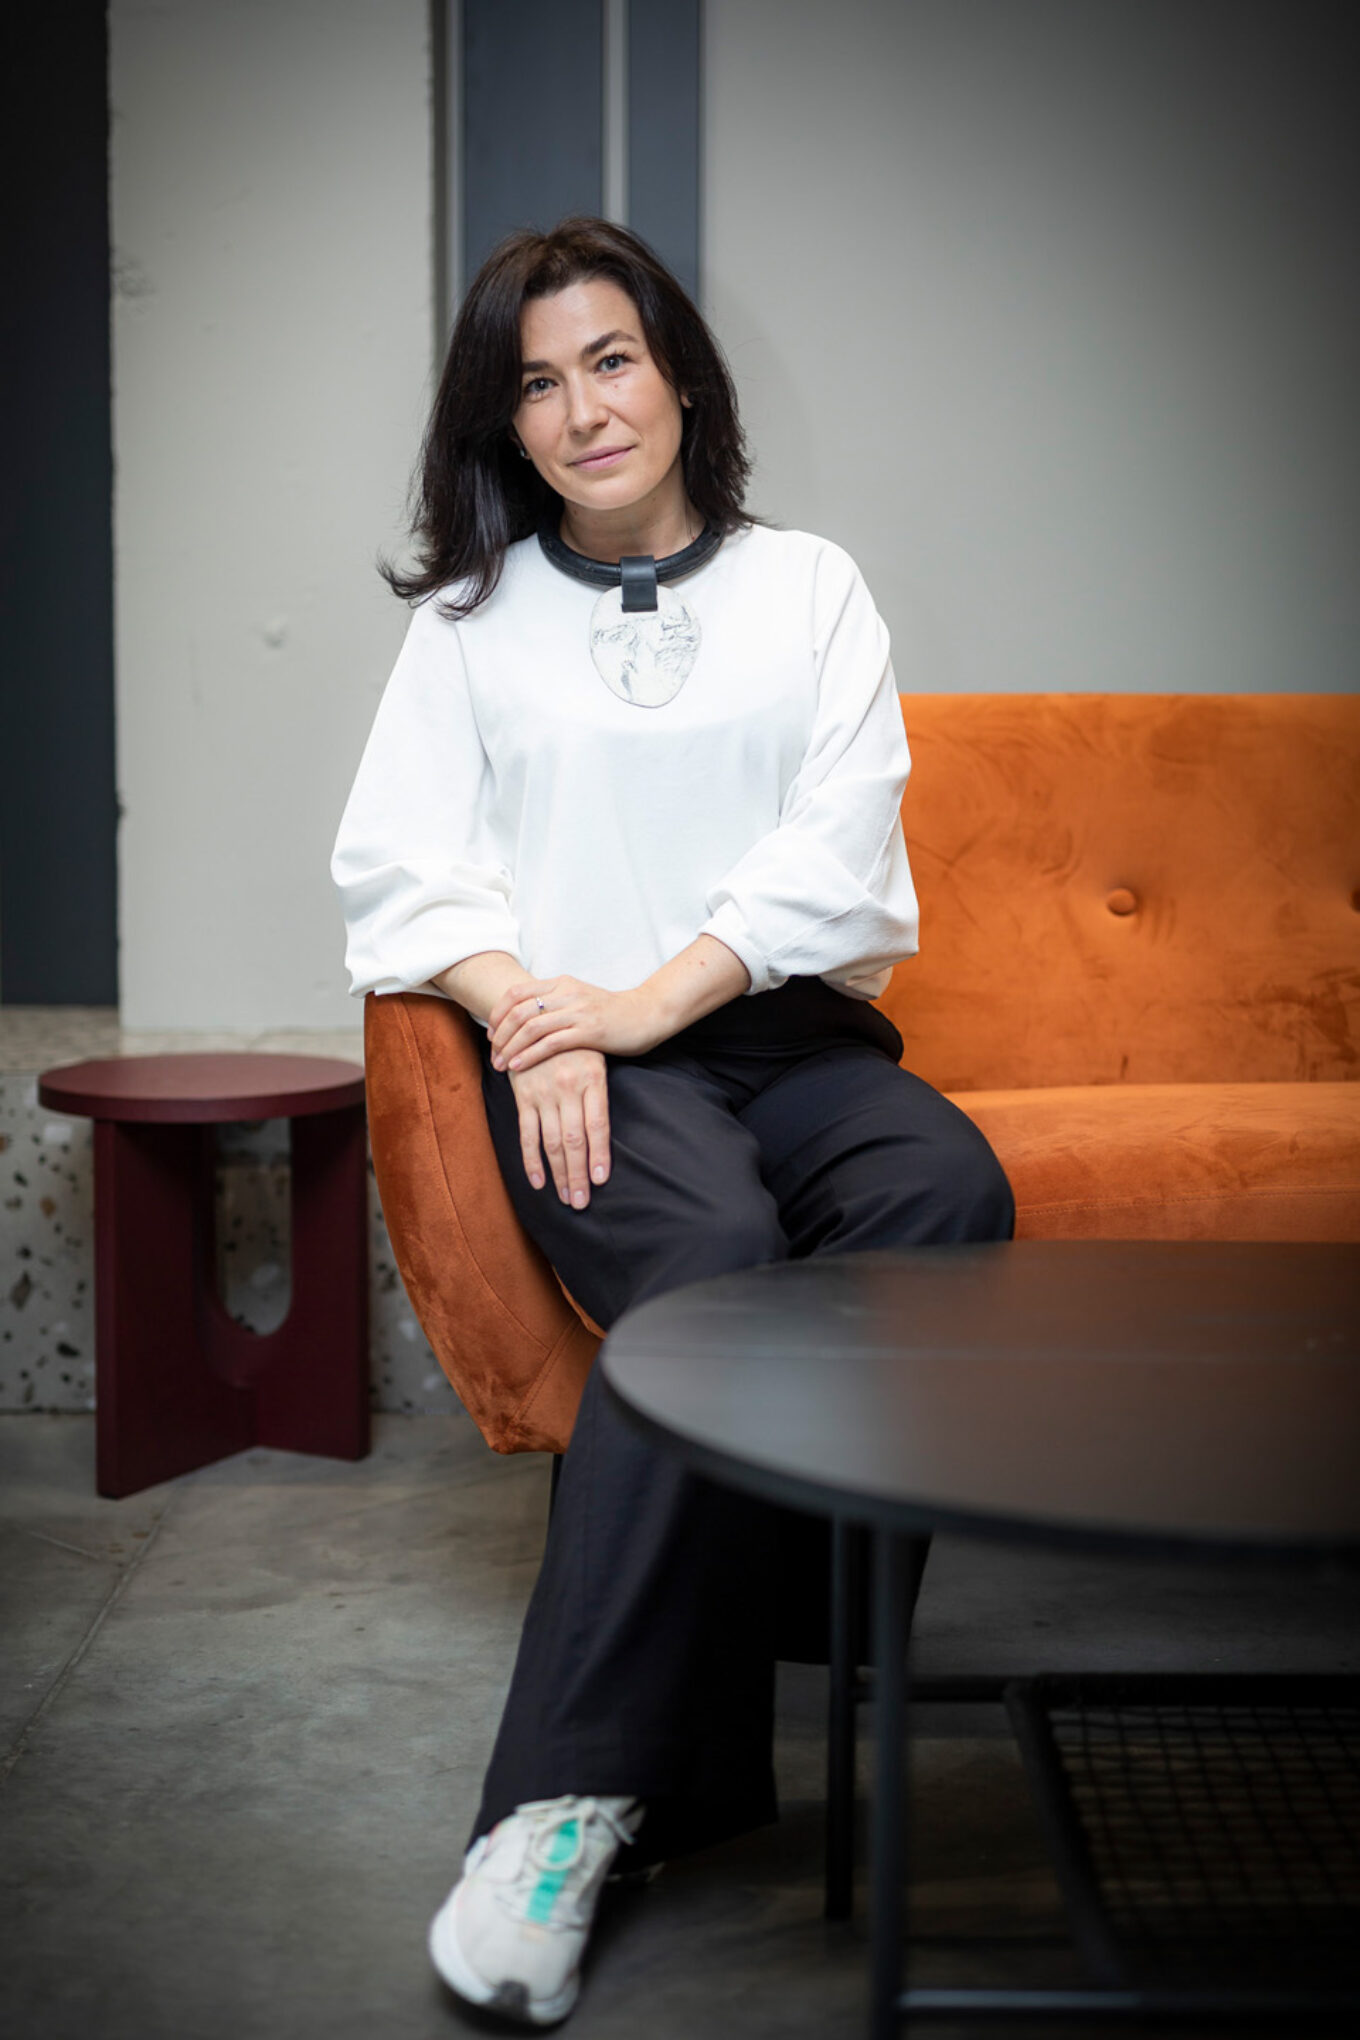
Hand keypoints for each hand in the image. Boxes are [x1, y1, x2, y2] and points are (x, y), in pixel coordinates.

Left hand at [488, 975, 665, 1071]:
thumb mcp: (578, 998)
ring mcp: (578, 1012)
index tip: (491, 1035)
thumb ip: (553, 1003)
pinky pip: (550, 1043)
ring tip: (500, 1065)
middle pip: (518, 1012)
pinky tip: (519, 1067)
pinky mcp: (589, 1032)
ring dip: (510, 1049)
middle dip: (500, 1036)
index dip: (497, 1014)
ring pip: (531, 1028)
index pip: (516, 993)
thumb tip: (524, 1018)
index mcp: (560, 983)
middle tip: (492, 1055)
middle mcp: (566, 994)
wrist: (647, 1014)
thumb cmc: (610, 1012)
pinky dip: (529, 1055)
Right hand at [506, 1049, 610, 1206]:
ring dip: (559, 1174)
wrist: (538, 1015)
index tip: (600, 1181)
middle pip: (575, 1140)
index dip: (599, 1155)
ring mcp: (544, 1093)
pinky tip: (539, 1182)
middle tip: (581, 1202)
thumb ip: (599, 1096)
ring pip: (552, 1142)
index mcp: (593, 1078)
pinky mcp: (524, 1096)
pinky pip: (528, 1133)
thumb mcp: (596, 1060)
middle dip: (578, 1174)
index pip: (598, 1125)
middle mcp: (568, 1087)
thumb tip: (604, 1138)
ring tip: (567, 1198)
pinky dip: (532, 1161)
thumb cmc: (577, 1045)